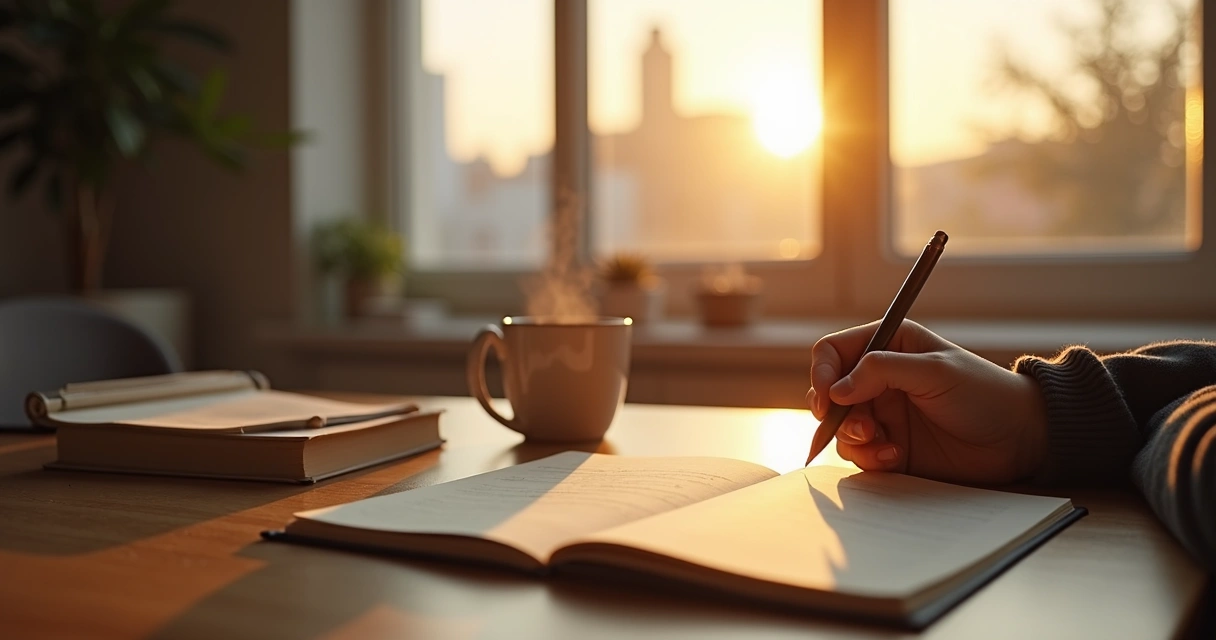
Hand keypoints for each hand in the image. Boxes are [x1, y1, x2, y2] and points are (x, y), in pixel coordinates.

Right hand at [806, 320, 1048, 484]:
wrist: (1020, 438)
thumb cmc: (985, 393)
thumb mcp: (934, 371)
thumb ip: (881, 371)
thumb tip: (835, 391)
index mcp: (889, 346)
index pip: (834, 352)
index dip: (822, 373)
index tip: (827, 398)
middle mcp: (879, 379)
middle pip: (828, 393)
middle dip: (835, 413)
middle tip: (860, 427)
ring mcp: (884, 415)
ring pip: (840, 427)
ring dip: (852, 439)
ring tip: (882, 443)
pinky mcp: (891, 447)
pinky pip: (860, 454)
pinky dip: (870, 458)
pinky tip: (896, 457)